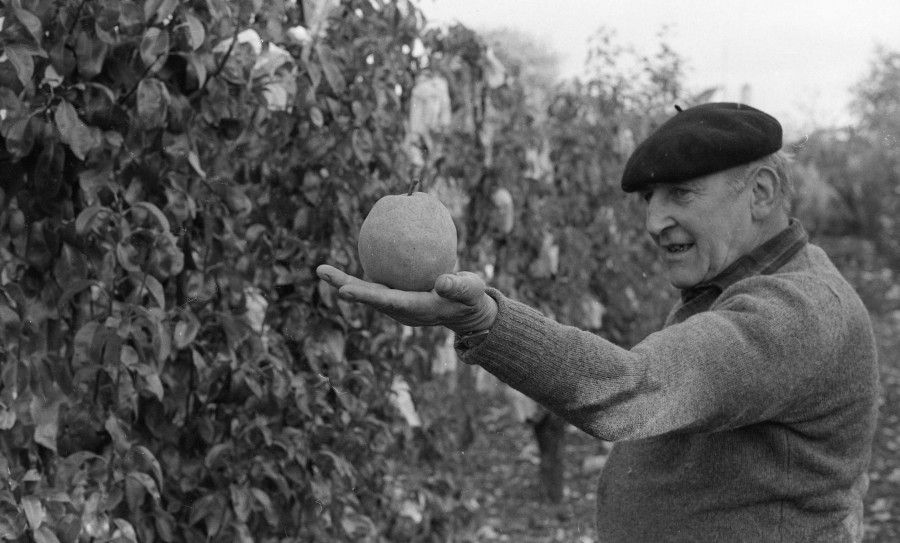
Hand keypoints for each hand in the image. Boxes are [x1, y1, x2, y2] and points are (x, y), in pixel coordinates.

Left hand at [316, 265, 496, 334]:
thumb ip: (458, 286)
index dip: (365, 295)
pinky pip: (375, 283)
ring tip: (320, 269)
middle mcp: (400, 309)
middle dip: (344, 286)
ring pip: (367, 292)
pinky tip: (347, 257)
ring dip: (343, 282)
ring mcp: (396, 303)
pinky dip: (358, 276)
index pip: (387, 301)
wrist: (465, 310)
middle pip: (369, 297)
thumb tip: (442, 282)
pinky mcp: (396, 295)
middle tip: (321, 271)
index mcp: (417, 309)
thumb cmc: (470, 298)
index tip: (344, 290)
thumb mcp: (471, 290)